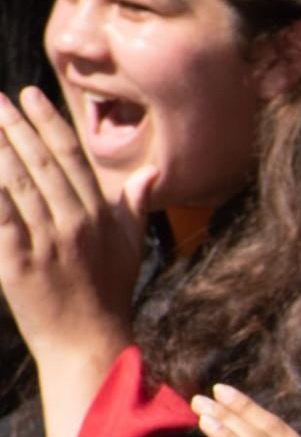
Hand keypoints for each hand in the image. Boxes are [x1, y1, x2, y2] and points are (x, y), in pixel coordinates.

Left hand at [0, 88, 153, 367]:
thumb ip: (135, 205)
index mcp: (100, 215)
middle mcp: (76, 223)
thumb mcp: (132, 246)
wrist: (89, 341)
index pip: (72, 157)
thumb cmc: (109, 294)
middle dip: (16, 127)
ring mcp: (48, 243)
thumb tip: (149, 173)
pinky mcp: (20, 264)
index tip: (31, 95)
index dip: (50, 123)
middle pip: (42, 164)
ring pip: (18, 185)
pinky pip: (1, 219)